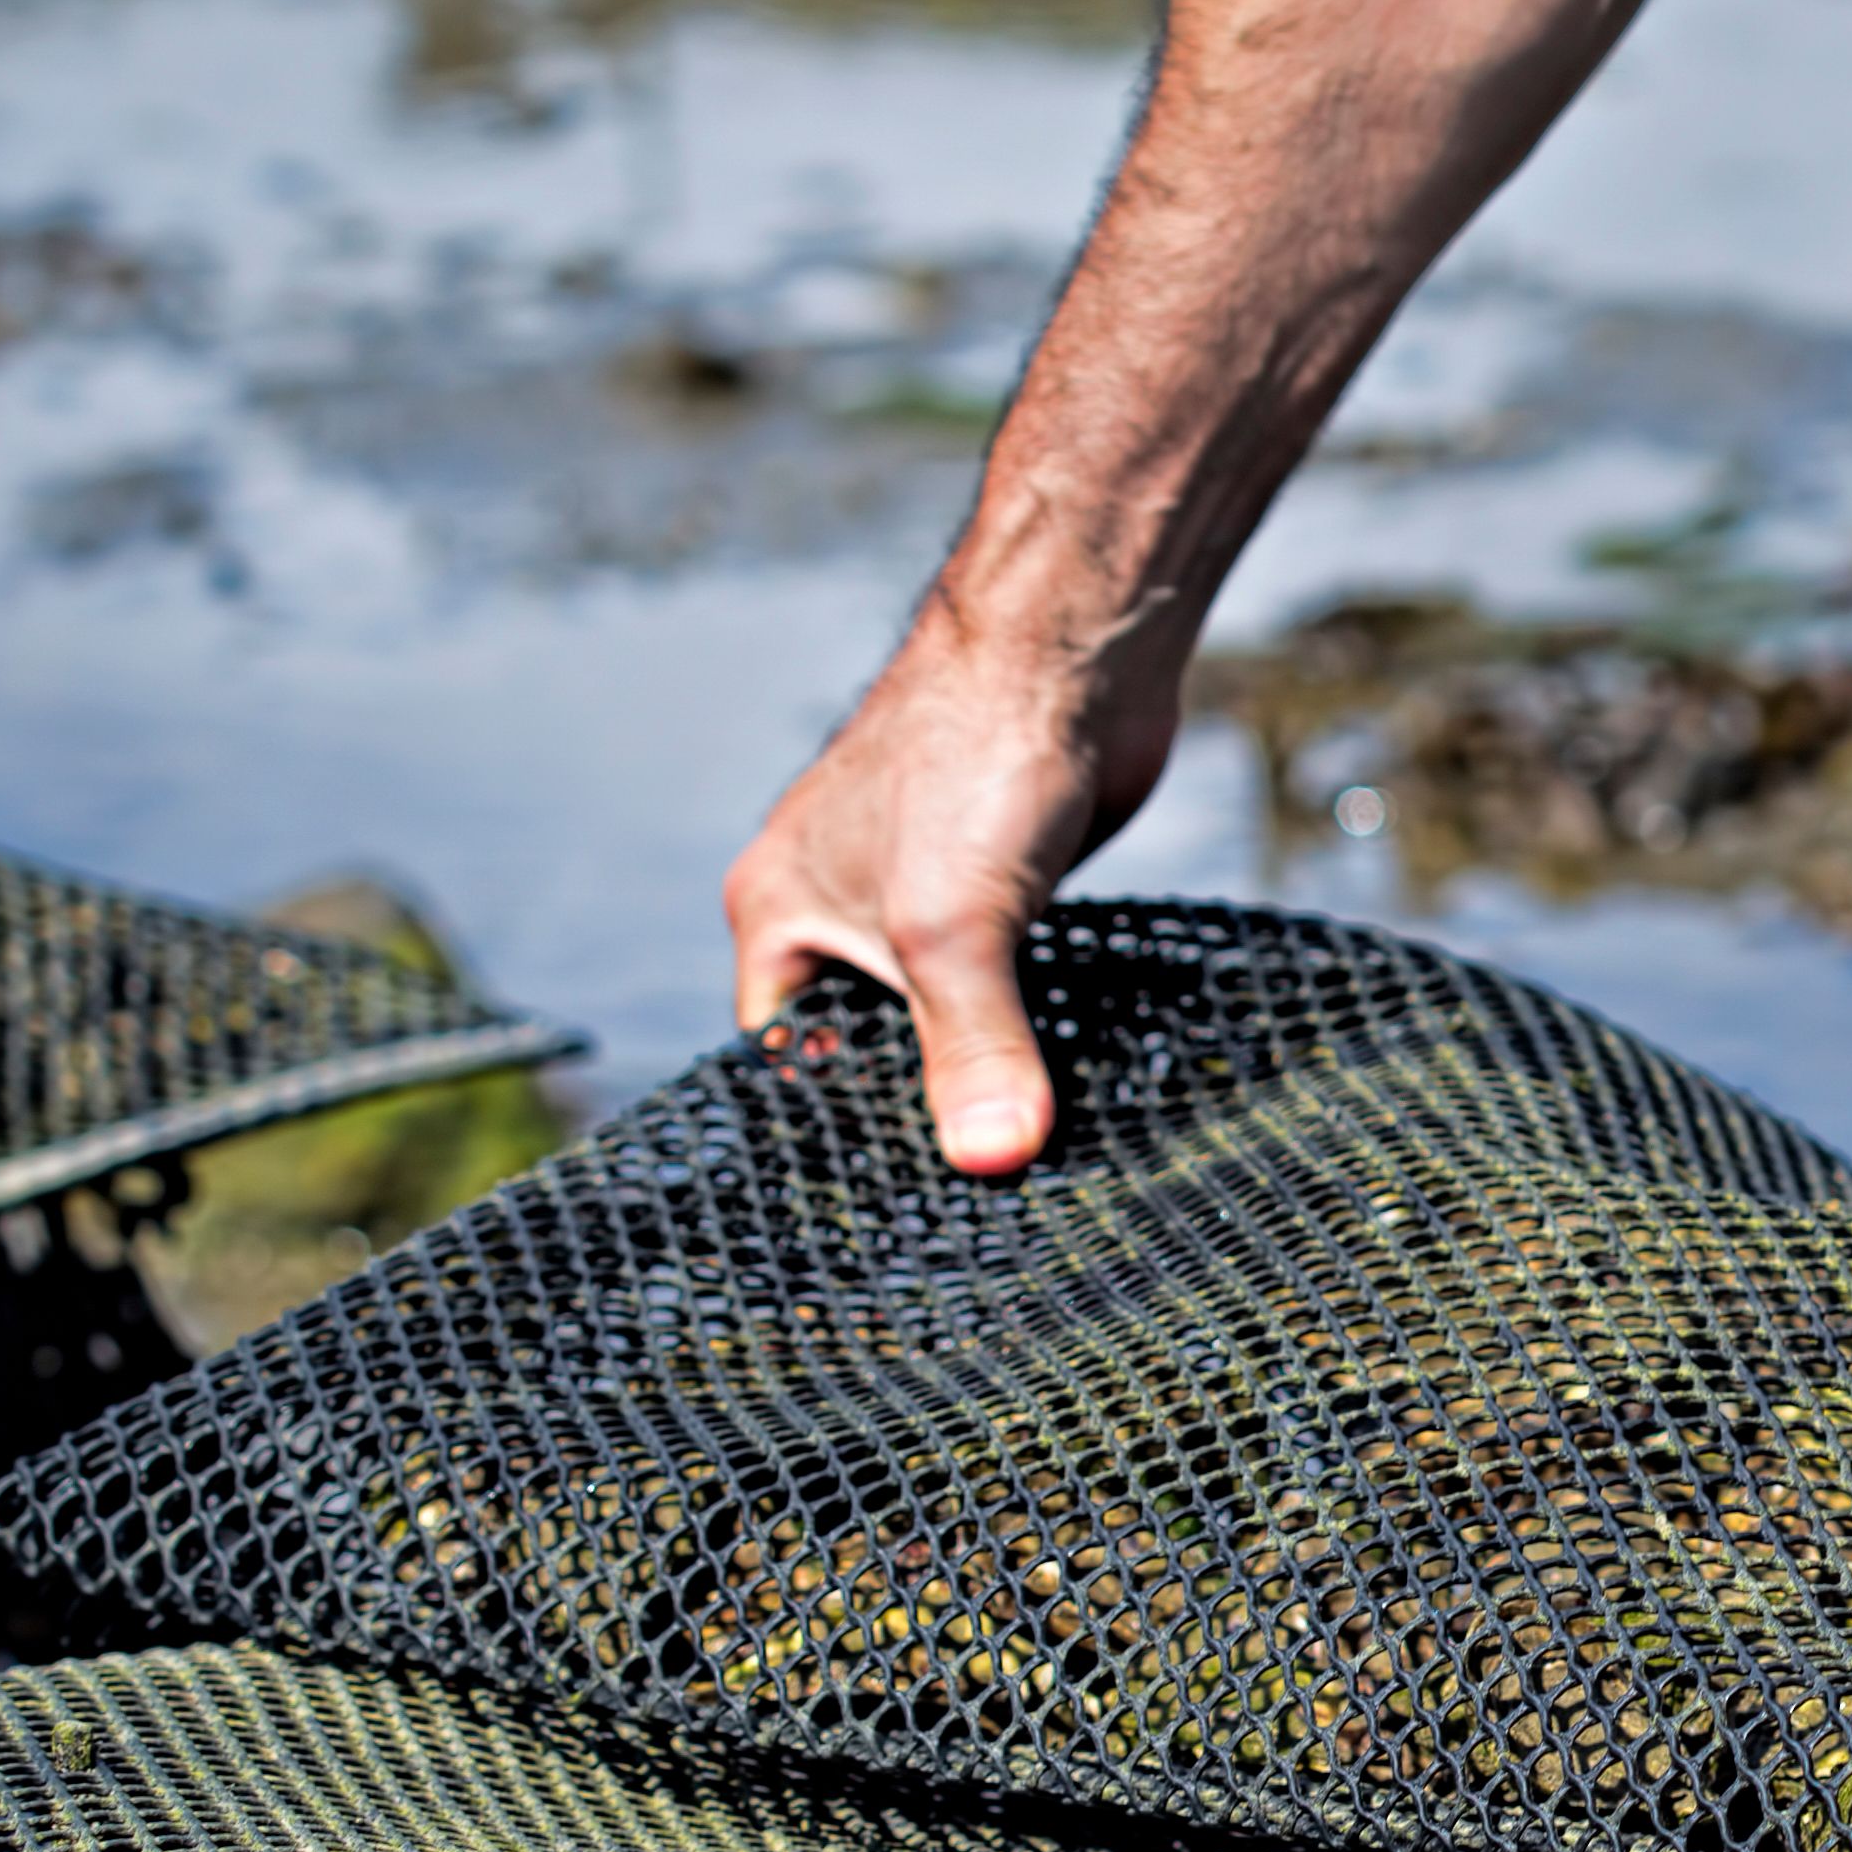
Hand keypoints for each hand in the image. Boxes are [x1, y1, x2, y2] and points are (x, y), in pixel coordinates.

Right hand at [721, 605, 1179, 1176]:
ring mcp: (922, 897)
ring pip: (944, 1017)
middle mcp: (836, 910)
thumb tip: (993, 1158)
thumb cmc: (973, 757)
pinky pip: (1006, 985)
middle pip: (866, 1046)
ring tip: (1028, 1158)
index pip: (781, 1059)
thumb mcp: (953, 928)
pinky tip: (1073, 1082)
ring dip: (985, 1069)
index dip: (833, 1128)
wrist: (1070, 650)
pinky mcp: (1002, 890)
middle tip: (978, 1196)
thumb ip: (972, 1047)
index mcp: (778, 916)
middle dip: (918, 1108)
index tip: (900, 1201)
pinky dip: (1033, 1028)